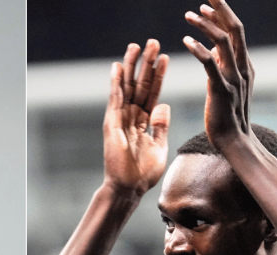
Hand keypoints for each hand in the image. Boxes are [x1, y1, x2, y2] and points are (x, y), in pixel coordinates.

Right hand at [103, 40, 169, 196]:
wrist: (129, 189)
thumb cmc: (143, 173)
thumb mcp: (159, 146)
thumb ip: (160, 126)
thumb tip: (163, 106)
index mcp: (142, 122)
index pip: (152, 93)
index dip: (158, 75)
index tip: (164, 58)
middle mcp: (130, 117)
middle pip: (139, 85)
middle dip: (146, 64)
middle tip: (152, 43)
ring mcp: (120, 120)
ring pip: (127, 88)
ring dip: (132, 67)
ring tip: (137, 47)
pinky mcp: (112, 125)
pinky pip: (115, 100)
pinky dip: (116, 84)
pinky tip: (118, 68)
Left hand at [183, 0, 253, 149]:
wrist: (235, 142)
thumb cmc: (227, 117)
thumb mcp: (228, 86)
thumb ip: (224, 66)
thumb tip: (215, 50)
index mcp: (244, 65)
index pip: (236, 32)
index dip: (223, 15)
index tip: (209, 2)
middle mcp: (242, 67)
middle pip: (234, 29)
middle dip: (221, 9)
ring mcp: (234, 77)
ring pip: (223, 42)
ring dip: (205, 25)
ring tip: (188, 15)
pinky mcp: (222, 89)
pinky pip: (211, 63)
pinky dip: (199, 49)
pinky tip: (185, 40)